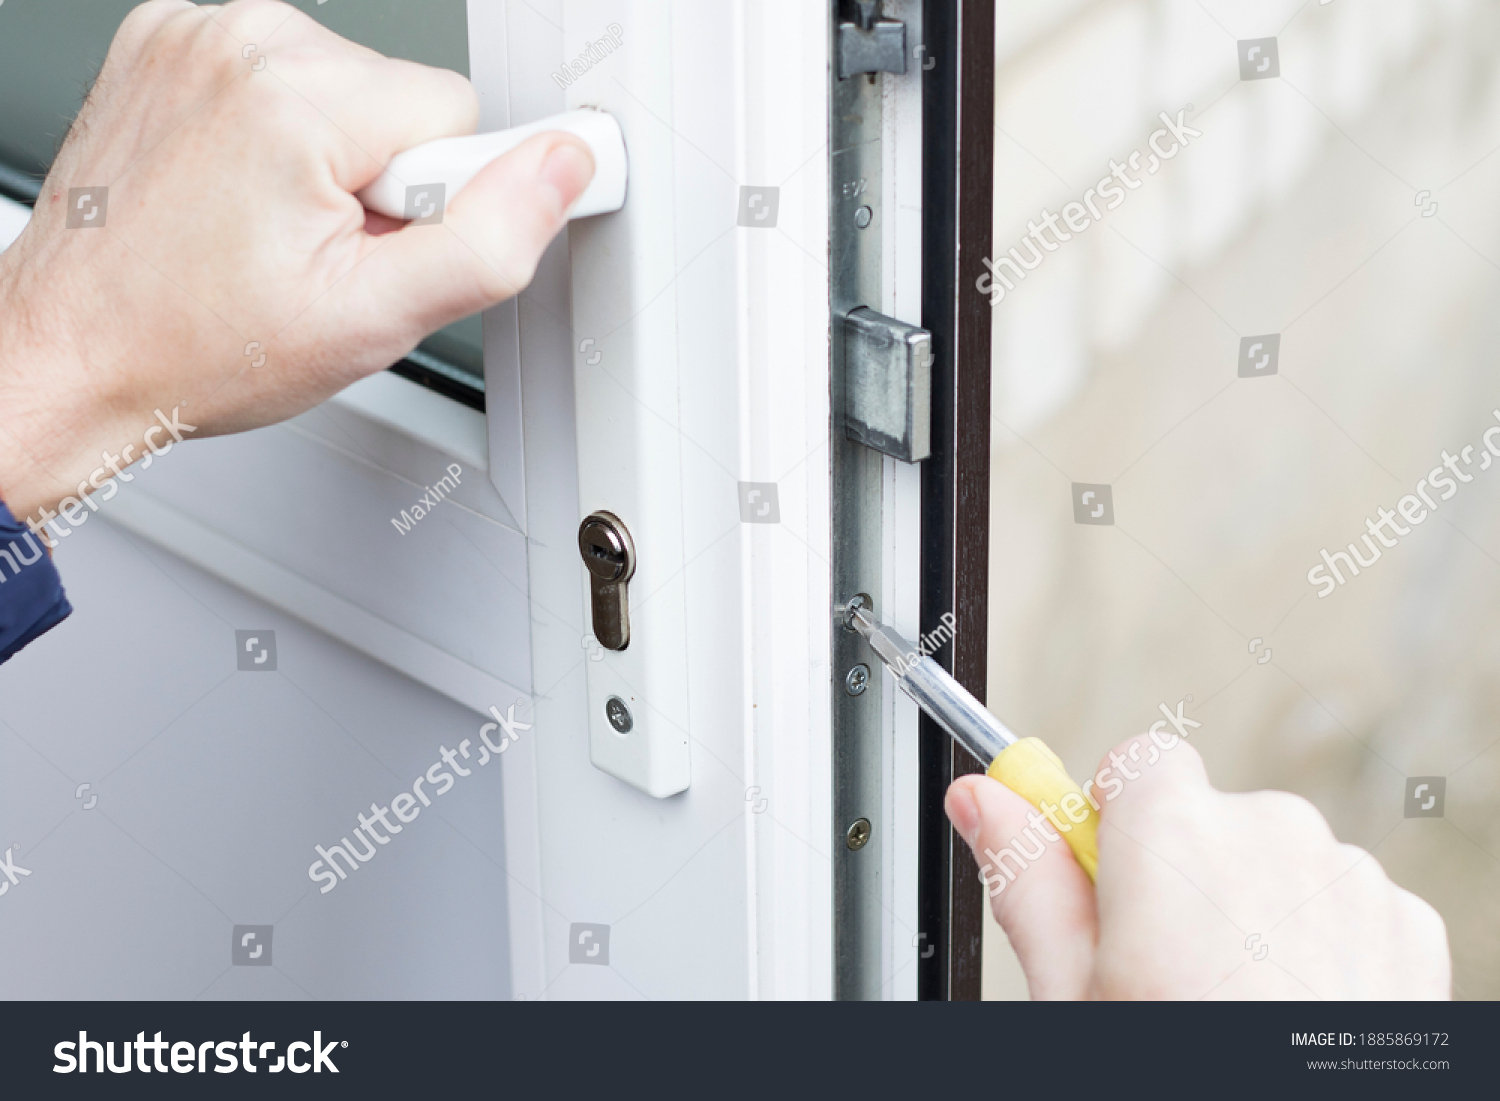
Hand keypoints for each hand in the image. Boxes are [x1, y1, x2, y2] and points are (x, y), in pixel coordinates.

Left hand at [0, 0, 593, 523]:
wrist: (73, 355)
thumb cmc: (194, 347)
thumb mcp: (371, 320)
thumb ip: (490, 241)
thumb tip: (564, 164)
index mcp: (292, 96)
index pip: (457, 113)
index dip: (433, 201)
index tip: (374, 246)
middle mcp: (238, 41)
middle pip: (400, 98)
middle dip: (383, 179)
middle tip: (317, 250)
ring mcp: (193, 37)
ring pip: (345, 86)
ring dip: (332, 158)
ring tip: (271, 228)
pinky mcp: (168, 46)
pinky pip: (280, 76)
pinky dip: (278, 135)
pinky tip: (241, 195)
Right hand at [945, 734, 1450, 998]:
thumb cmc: (1179, 1082)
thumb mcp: (1072, 993)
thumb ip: (1026, 875)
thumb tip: (981, 798)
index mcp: (1176, 838)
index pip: (1139, 763)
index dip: (1114, 821)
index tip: (1106, 881)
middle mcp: (1273, 833)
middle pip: (1206, 816)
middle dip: (1181, 876)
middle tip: (1159, 973)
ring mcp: (1350, 879)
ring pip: (1273, 859)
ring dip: (1248, 908)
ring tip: (1230, 1004)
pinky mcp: (1407, 925)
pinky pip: (1338, 901)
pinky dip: (1315, 943)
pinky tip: (1290, 1011)